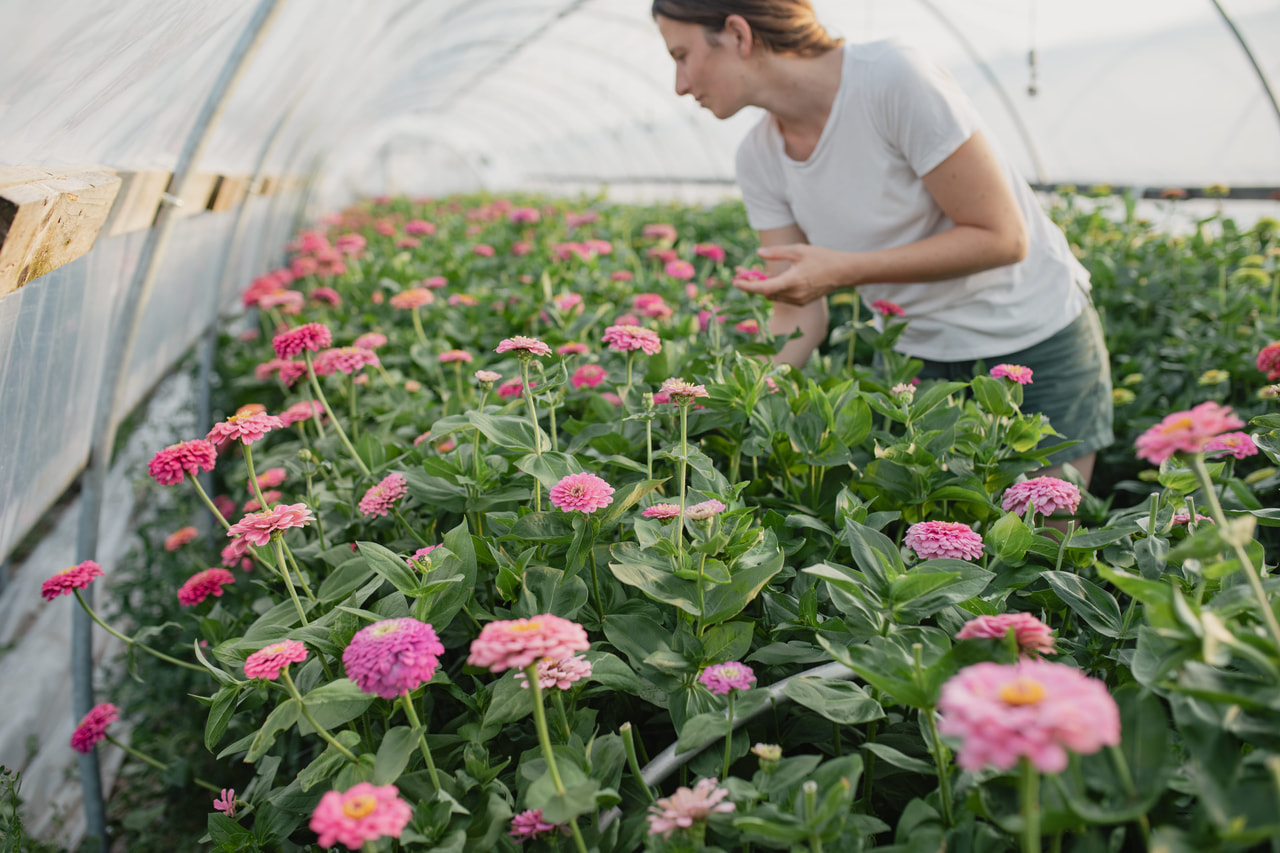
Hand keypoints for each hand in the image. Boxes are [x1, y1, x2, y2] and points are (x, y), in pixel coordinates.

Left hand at [733, 244, 851, 305]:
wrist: (844, 272)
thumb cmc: (823, 258)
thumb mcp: (799, 250)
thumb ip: (777, 253)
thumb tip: (758, 253)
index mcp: (792, 282)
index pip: (763, 288)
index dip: (747, 286)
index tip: (735, 281)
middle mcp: (794, 295)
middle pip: (765, 293)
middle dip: (751, 283)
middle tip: (740, 273)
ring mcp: (798, 300)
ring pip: (773, 296)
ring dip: (762, 286)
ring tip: (755, 273)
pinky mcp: (802, 301)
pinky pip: (782, 297)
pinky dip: (773, 289)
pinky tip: (771, 278)